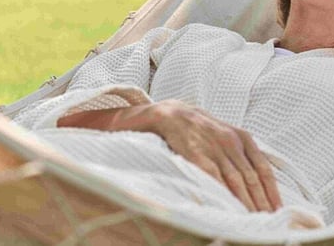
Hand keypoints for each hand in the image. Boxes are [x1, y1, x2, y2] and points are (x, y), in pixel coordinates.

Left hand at [57, 99, 281, 211]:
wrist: (172, 104)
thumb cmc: (144, 121)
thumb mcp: (120, 123)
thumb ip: (96, 125)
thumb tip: (59, 124)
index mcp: (180, 127)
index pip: (202, 164)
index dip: (214, 190)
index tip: (222, 214)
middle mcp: (208, 129)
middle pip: (229, 173)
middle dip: (243, 204)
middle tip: (251, 229)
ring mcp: (227, 133)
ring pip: (247, 170)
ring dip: (258, 199)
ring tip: (265, 224)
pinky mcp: (241, 136)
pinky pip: (259, 161)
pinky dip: (268, 183)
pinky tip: (273, 206)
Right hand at [149, 100, 281, 211]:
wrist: (177, 116)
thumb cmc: (207, 129)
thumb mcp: (232, 133)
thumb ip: (247, 152)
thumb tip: (263, 177)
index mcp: (244, 138)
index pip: (264, 168)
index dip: (272, 190)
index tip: (278, 207)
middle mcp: (233, 143)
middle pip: (252, 177)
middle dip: (261, 200)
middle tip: (269, 217)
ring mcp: (216, 149)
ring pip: (236, 180)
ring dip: (246, 201)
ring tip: (253, 217)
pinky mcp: (198, 155)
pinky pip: (214, 177)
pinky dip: (223, 192)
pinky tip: (229, 205)